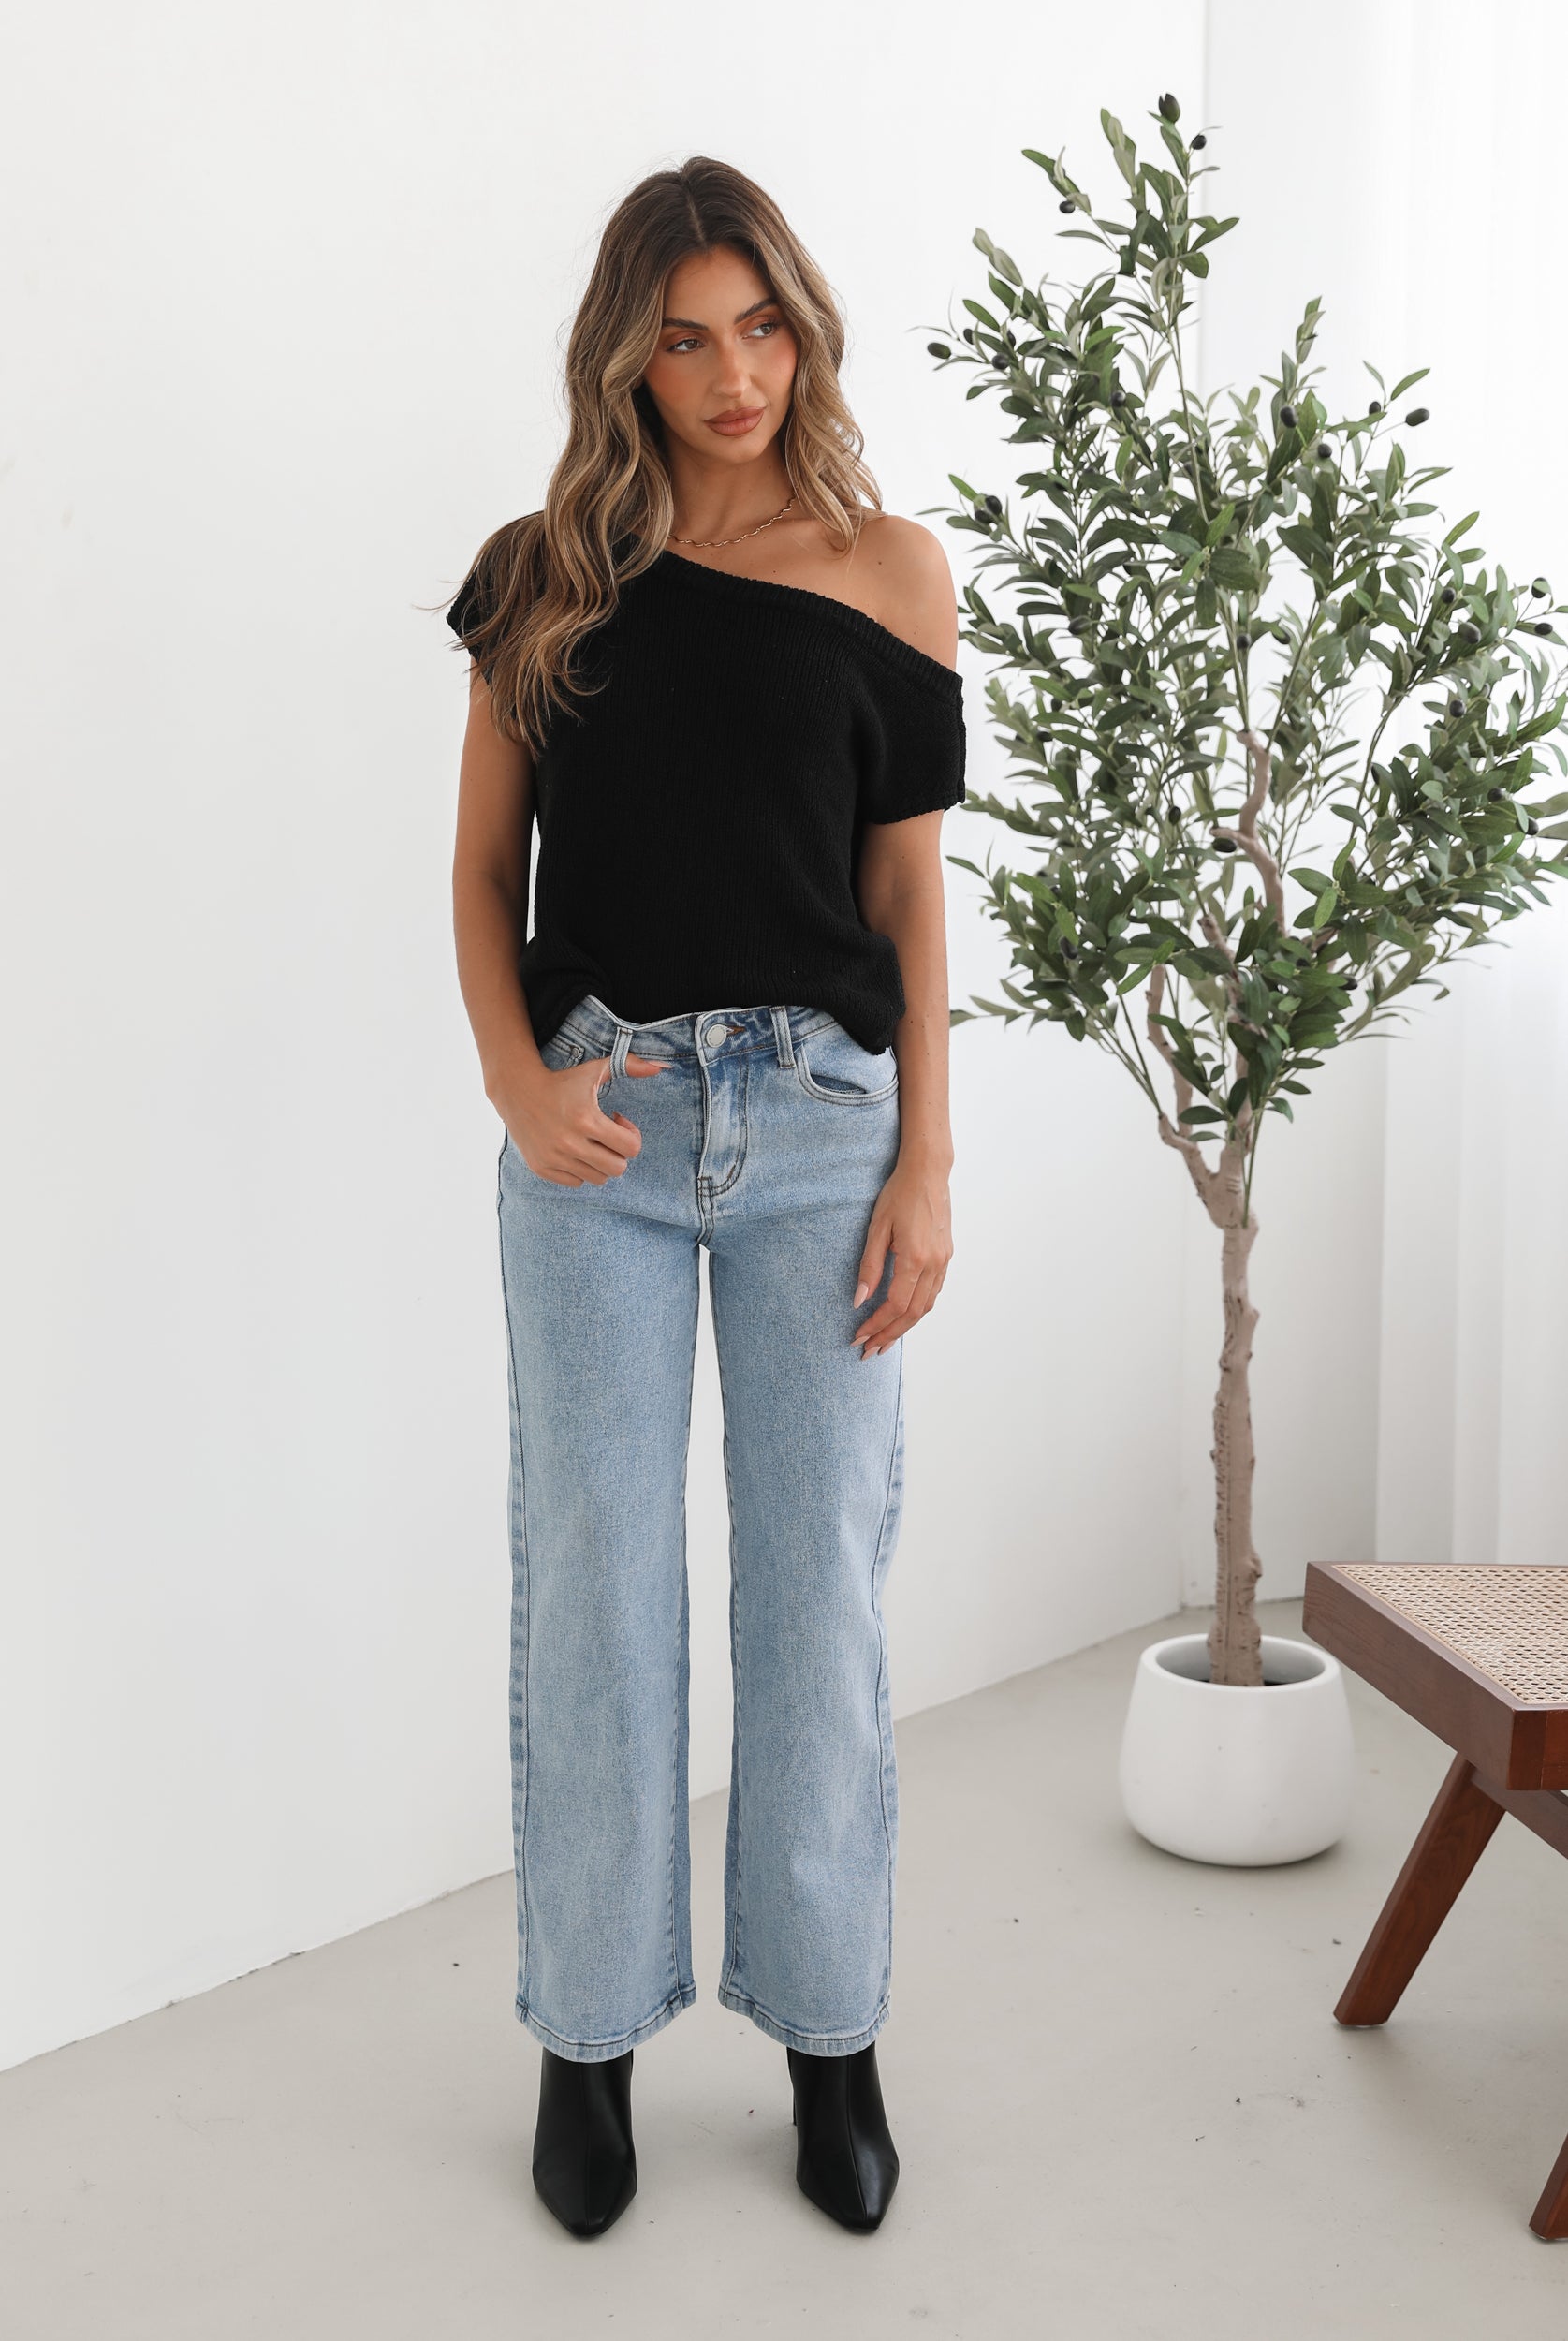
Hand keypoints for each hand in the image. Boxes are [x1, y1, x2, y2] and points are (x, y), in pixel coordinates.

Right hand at [501, 1052, 665, 1186]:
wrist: (518, 1090)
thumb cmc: (563, 1081)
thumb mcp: (596, 1070)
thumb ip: (630, 1065)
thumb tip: (662, 1067)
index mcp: (586, 1120)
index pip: (631, 1148)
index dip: (630, 1134)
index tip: (616, 1120)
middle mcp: (570, 1143)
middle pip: (617, 1169)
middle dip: (617, 1152)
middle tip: (605, 1135)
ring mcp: (554, 1158)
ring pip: (598, 1179)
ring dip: (599, 1162)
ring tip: (588, 1141)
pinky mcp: (541, 1168)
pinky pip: (576, 1183)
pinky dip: (579, 1170)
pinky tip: (572, 1150)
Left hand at [850, 1154, 952, 1356]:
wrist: (928, 1172)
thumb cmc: (899, 1194)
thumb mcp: (877, 1228)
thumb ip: (869, 1267)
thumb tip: (859, 1300)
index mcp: (915, 1258)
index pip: (895, 1305)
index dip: (877, 1324)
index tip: (859, 1336)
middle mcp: (934, 1264)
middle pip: (912, 1313)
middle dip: (890, 1334)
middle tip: (869, 1350)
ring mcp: (944, 1260)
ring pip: (926, 1306)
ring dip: (905, 1326)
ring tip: (884, 1339)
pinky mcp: (946, 1255)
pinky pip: (933, 1291)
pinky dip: (918, 1309)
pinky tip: (904, 1314)